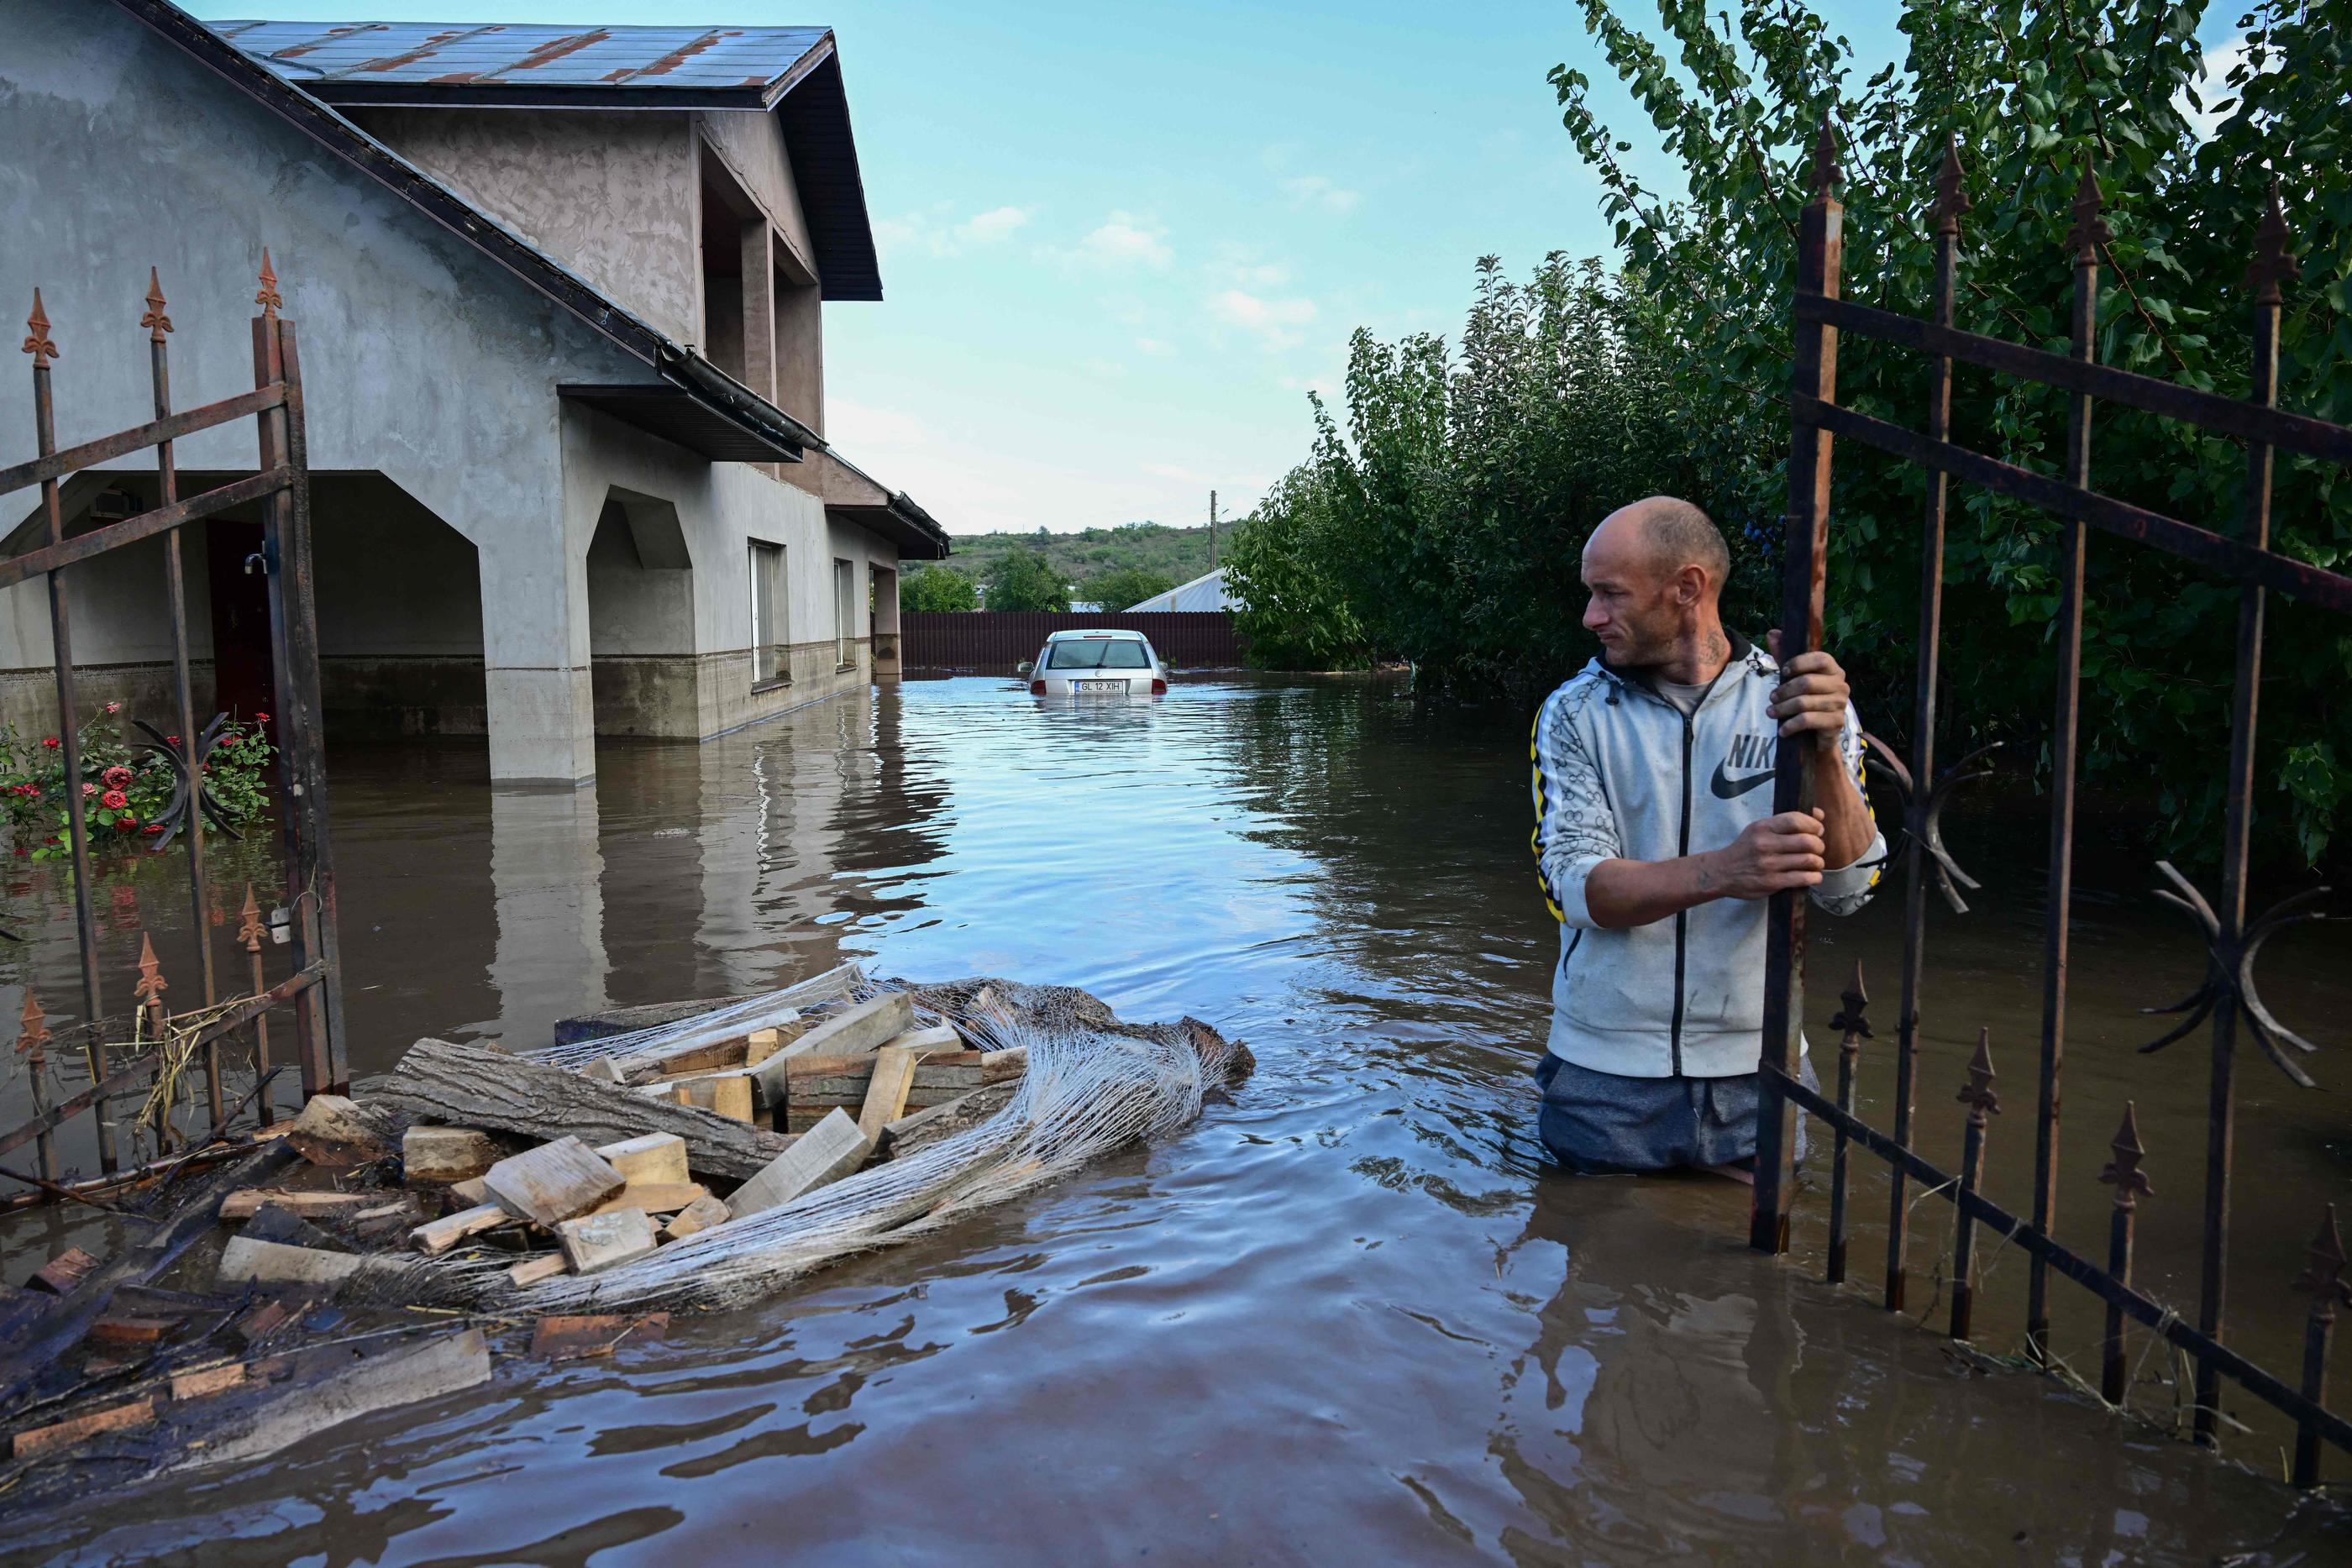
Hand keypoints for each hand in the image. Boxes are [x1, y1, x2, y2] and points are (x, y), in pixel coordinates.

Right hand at [1700, 810, 1826, 899]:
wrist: (1722, 872)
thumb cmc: (1746, 849)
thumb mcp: (1759, 829)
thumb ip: (1786, 822)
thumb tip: (1820, 815)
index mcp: (1763, 827)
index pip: (1796, 820)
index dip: (1814, 824)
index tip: (1818, 830)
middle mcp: (1765, 844)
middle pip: (1807, 841)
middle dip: (1819, 845)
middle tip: (1818, 849)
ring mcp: (1769, 865)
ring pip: (1809, 860)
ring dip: (1818, 862)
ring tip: (1815, 863)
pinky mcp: (1772, 883)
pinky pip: (1803, 878)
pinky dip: (1814, 877)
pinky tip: (1812, 876)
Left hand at [1765, 630, 1851, 741]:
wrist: (1819, 733)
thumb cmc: (1807, 699)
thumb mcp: (1794, 677)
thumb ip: (1784, 655)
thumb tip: (1773, 633)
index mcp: (1833, 670)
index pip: (1821, 659)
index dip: (1800, 662)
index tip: (1783, 670)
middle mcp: (1841, 685)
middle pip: (1807, 683)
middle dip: (1784, 691)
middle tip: (1771, 698)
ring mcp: (1840, 704)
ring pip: (1805, 703)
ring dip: (1783, 708)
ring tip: (1771, 712)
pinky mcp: (1836, 723)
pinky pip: (1809, 720)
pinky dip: (1791, 725)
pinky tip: (1782, 730)